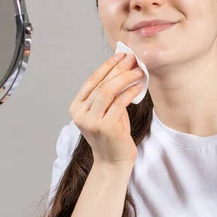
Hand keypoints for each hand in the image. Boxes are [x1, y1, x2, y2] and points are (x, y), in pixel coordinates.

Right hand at [69, 52, 142, 169]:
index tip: (120, 55)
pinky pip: (119, 103)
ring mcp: (91, 121)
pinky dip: (130, 92)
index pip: (92, 80)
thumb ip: (109, 93)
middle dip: (118, 69)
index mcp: (76, 107)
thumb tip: (123, 66)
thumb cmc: (112, 134)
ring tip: (138, 71)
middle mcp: (80, 113)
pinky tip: (139, 87)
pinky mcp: (105, 127)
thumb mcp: (106, 110)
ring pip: (108, 91)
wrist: (113, 161)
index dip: (107, 66)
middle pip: (101, 84)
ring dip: (124, 78)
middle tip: (132, 59)